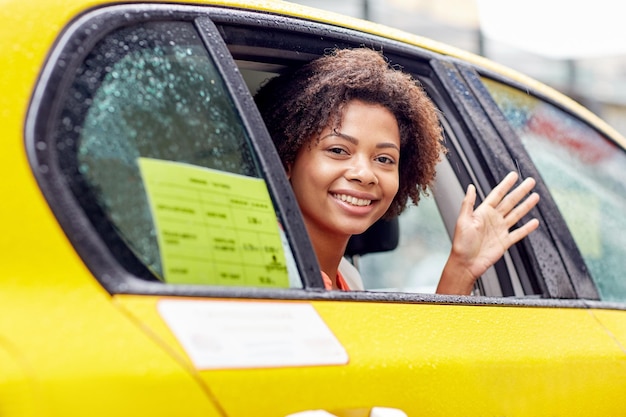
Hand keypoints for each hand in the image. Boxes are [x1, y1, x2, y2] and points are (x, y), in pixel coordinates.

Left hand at [437, 172, 539, 294]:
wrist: (465, 263)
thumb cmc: (461, 243)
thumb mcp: (463, 220)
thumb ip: (468, 203)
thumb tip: (471, 187)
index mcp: (482, 212)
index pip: (497, 195)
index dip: (505, 185)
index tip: (514, 175)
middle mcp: (493, 219)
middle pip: (510, 202)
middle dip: (520, 191)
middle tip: (530, 181)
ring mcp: (500, 230)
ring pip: (516, 215)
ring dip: (526, 206)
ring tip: (535, 196)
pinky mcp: (505, 242)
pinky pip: (518, 233)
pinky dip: (527, 228)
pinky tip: (535, 222)